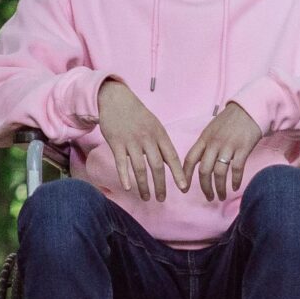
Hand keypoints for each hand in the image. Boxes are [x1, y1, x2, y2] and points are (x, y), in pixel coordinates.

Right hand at [98, 79, 183, 200]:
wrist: (115, 99)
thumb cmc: (137, 114)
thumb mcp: (154, 124)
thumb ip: (161, 142)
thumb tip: (170, 162)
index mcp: (159, 134)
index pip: (172, 156)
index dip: (178, 173)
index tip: (184, 188)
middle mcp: (147, 138)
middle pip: (157, 166)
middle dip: (160, 185)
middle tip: (161, 199)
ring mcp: (131, 141)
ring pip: (139, 168)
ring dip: (143, 185)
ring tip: (146, 198)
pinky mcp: (116, 143)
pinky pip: (121, 162)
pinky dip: (124, 176)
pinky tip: (127, 188)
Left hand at [180, 101, 263, 202]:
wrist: (249, 108)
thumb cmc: (230, 120)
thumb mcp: (212, 129)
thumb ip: (205, 144)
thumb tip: (198, 161)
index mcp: (204, 138)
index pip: (190, 159)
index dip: (185, 175)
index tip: (184, 189)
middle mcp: (214, 143)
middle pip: (204, 170)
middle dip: (205, 187)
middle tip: (208, 197)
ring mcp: (228, 146)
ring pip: (219, 173)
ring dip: (219, 188)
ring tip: (221, 196)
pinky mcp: (243, 148)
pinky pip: (236, 169)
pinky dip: (235, 181)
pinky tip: (235, 187)